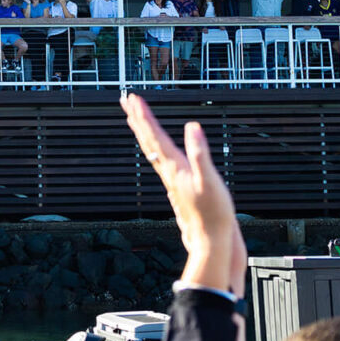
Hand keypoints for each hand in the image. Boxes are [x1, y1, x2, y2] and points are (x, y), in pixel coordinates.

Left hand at [121, 95, 239, 290]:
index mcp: (175, 167)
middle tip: (126, 101)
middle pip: (148, 140)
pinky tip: (158, 150)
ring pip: (152, 150)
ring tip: (135, 119)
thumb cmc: (213, 214)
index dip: (144, 116)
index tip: (133, 99)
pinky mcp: (179, 186)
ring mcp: (172, 179)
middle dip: (137, 119)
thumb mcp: (210, 180)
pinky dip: (155, 148)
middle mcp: (169, 171)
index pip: (155, 136)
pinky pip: (161, 161)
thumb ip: (199, 153)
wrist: (212, 241)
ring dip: (144, 131)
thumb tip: (192, 127)